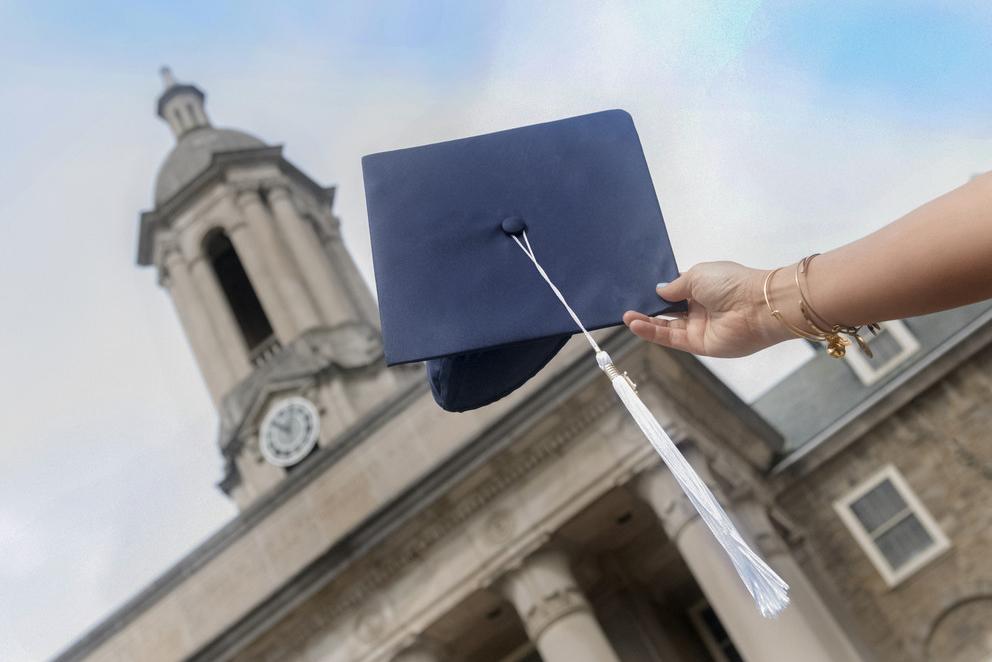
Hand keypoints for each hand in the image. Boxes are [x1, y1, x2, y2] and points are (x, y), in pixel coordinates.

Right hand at [622, 261, 793, 356]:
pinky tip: (635, 325)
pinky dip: (652, 332)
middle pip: (669, 310)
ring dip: (646, 321)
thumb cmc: (731, 283)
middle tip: (628, 305)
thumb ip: (675, 286)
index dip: (659, 290)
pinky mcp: (698, 344)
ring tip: (626, 317)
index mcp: (703, 287)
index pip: (676, 290)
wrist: (756, 307)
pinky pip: (671, 338)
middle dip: (649, 307)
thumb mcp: (697, 275)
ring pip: (667, 326)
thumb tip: (659, 291)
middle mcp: (701, 307)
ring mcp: (699, 327)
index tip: (640, 289)